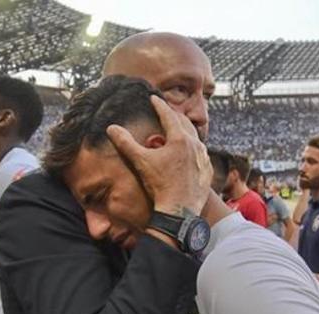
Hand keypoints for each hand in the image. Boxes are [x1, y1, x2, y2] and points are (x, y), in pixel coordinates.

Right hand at [106, 95, 211, 215]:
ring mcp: (203, 159)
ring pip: (195, 139)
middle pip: (185, 124)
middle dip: (174, 116)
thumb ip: (126, 143)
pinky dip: (193, 150)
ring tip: (177, 132)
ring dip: (185, 133)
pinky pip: (201, 155)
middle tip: (166, 112)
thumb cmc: (160, 186)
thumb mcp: (141, 162)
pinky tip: (188, 154)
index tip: (153, 98)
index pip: (169, 115)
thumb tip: (111, 128)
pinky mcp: (207, 171)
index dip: (159, 105)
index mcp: (180, 139)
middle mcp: (195, 145)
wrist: (179, 211)